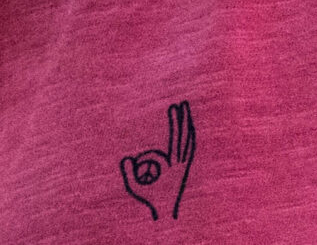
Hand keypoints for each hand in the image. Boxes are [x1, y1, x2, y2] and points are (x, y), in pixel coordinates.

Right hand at [118, 100, 196, 220]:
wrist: (166, 214)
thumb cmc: (151, 201)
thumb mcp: (136, 188)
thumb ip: (129, 173)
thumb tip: (127, 158)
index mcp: (175, 167)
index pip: (177, 140)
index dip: (176, 122)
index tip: (173, 107)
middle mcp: (182, 165)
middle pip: (185, 138)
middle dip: (183, 120)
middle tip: (181, 103)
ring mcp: (184, 166)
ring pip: (189, 143)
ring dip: (187, 127)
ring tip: (186, 111)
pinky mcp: (183, 168)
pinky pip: (188, 150)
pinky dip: (189, 138)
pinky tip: (188, 130)